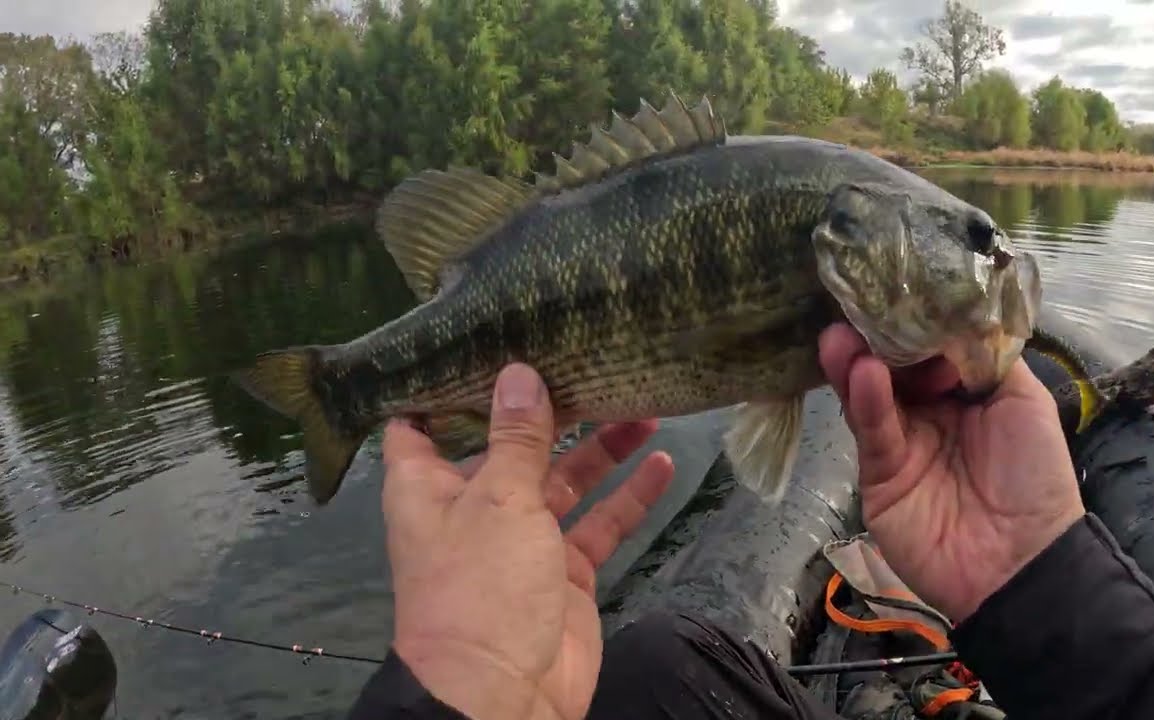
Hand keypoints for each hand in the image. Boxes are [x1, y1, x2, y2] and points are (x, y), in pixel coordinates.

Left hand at [382, 363, 674, 719]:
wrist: (504, 696)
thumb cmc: (481, 584)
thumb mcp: (499, 498)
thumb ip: (517, 435)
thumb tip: (520, 371)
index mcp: (429, 485)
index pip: (424, 420)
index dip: (450, 382)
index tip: (483, 336)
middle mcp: (472, 505)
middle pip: (511, 443)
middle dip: (550, 408)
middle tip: (590, 357)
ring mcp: (521, 539)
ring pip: (563, 479)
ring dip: (600, 448)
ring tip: (642, 403)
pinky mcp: (564, 570)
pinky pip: (598, 523)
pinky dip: (628, 497)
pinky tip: (663, 463)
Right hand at [817, 324, 1084, 622]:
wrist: (1023, 562)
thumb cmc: (1035, 478)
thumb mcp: (1025, 401)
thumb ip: (987, 355)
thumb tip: (949, 315)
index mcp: (965, 393)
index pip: (929, 347)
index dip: (915, 320)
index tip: (896, 289)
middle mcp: (928, 412)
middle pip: (892, 366)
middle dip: (875, 336)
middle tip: (854, 305)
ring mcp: (900, 443)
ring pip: (871, 394)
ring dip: (856, 362)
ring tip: (841, 336)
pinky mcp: (878, 474)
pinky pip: (872, 431)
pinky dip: (866, 401)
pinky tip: (863, 373)